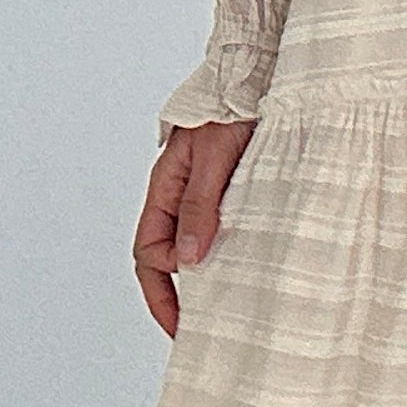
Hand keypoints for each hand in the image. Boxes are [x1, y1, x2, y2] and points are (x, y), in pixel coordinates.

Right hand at [134, 116, 258, 336]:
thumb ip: (201, 206)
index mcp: (166, 188)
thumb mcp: (214, 159)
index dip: (163, 285)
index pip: (149, 251)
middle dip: (172, 297)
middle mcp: (180, 194)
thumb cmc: (233, 107)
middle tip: (191, 332)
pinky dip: (222, 254)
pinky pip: (218, 229)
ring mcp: (205, 193)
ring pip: (190, 244)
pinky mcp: (232, 189)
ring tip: (218, 309)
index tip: (189, 309)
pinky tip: (242, 269)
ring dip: (198, 277)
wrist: (257, 74)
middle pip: (162, 256)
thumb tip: (187, 260)